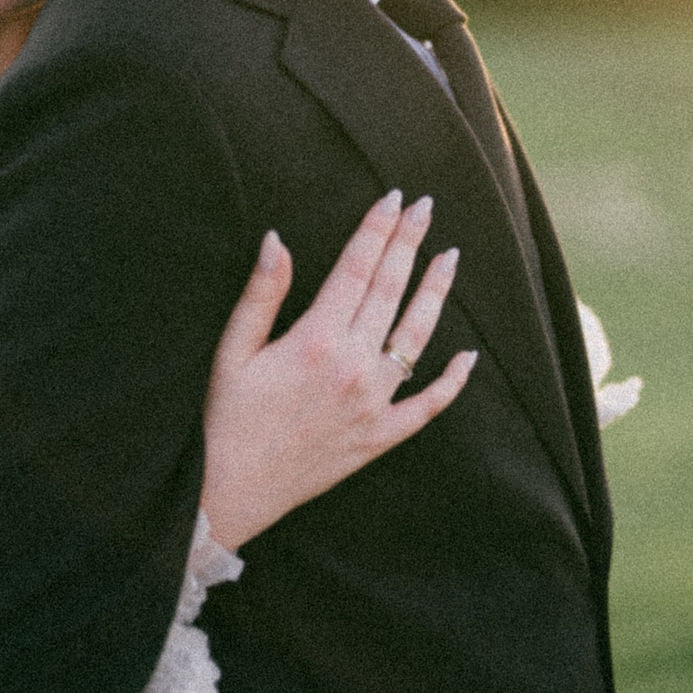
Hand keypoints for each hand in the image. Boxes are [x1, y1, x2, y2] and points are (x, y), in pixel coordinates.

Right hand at [198, 190, 476, 551]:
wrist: (230, 494)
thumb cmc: (224, 420)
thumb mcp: (232, 351)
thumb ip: (262, 294)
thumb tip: (278, 239)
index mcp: (316, 340)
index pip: (357, 269)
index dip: (377, 229)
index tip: (394, 198)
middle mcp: (353, 367)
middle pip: (390, 291)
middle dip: (409, 244)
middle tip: (426, 207)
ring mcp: (373, 404)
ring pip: (416, 338)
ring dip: (435, 293)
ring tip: (450, 257)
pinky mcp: (379, 438)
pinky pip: (426, 407)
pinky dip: (451, 382)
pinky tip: (468, 357)